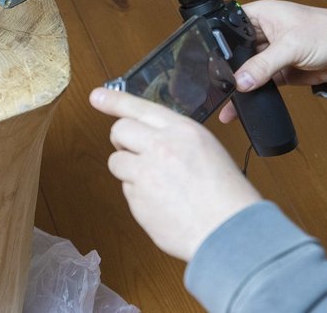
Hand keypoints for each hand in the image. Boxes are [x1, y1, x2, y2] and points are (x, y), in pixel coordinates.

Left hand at [90, 88, 261, 261]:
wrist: (230, 231)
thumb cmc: (226, 194)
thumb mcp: (206, 149)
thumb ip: (175, 139)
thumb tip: (149, 137)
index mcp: (182, 130)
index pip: (140, 107)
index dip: (114, 100)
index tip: (96, 96)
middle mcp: (160, 147)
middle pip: (119, 131)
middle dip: (121, 140)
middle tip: (133, 152)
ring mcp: (146, 174)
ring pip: (116, 162)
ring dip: (129, 170)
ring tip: (157, 183)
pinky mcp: (137, 200)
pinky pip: (127, 190)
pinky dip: (139, 196)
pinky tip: (163, 203)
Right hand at [219, 0, 326, 123]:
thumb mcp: (290, 46)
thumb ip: (263, 65)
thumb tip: (240, 81)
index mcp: (262, 14)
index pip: (230, 25)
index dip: (219, 42)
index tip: (208, 62)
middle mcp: (263, 31)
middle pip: (237, 51)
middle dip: (228, 68)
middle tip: (217, 86)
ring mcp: (271, 51)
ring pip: (248, 69)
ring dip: (240, 83)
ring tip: (227, 101)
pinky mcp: (280, 69)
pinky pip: (261, 81)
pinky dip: (254, 92)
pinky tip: (244, 103)